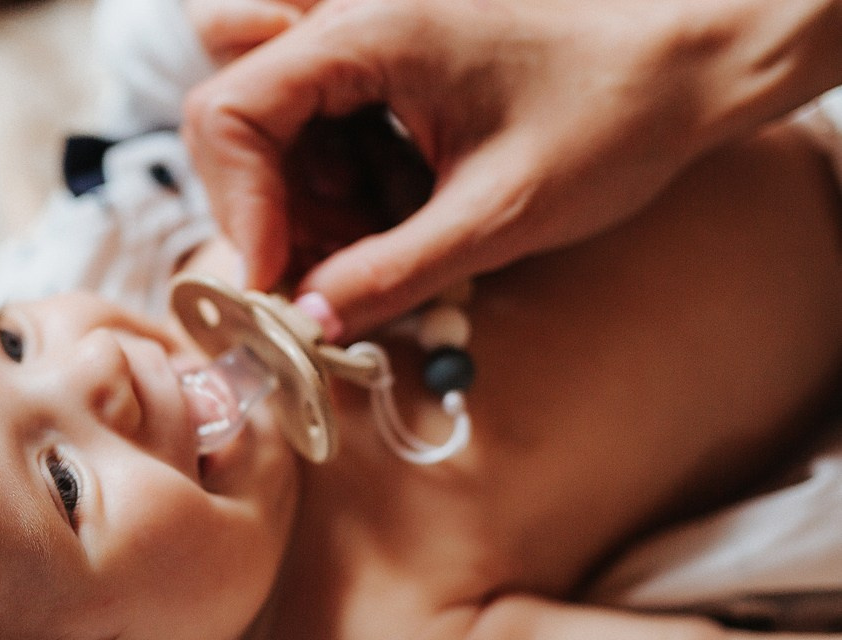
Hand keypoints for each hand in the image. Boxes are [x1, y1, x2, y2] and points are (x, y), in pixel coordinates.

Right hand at [183, 0, 841, 334]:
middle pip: (237, 118)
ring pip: (273, 130)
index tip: (272, 280)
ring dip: (301, 201)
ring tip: (375, 243)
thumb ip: (391, 273)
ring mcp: (370, 39)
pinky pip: (322, 130)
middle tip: (316, 275)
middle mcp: (354, 20)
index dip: (238, 206)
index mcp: (369, 29)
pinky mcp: (389, 64)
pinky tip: (397, 213)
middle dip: (263, 207)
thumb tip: (309, 322)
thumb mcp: (499, 216)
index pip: (231, 110)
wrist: (695, 62)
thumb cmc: (615, 114)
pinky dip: (338, 186)